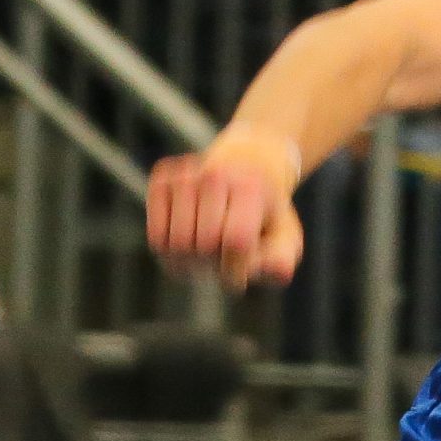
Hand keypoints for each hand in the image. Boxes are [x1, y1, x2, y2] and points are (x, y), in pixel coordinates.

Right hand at [147, 127, 303, 288]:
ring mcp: (186, 175)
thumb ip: (281, 260)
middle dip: (213, 264)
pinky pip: (156, 237)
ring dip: (190, 261)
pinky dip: (170, 251)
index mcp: (251, 189)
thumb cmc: (265, 215)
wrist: (247, 169)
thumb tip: (277, 270)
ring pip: (176, 244)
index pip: (236, 241)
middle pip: (203, 245)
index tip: (242, 270)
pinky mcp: (162, 179)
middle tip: (223, 258)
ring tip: (207, 251)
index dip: (236, 269)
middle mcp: (216, 175)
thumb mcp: (284, 238)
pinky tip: (188, 242)